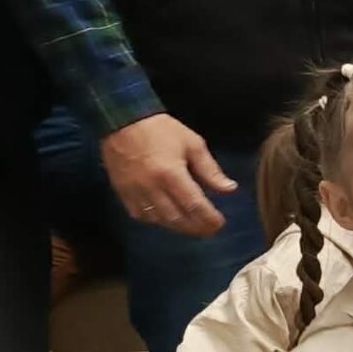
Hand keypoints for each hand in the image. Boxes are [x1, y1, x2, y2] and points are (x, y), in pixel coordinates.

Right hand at [101, 114, 235, 235]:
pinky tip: (168, 219)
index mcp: (172, 174)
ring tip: (193, 227)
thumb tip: (230, 189)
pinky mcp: (122, 193)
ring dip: (178, 227)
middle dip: (196, 227)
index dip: (209, 218)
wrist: (123, 121)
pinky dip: (157, 221)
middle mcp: (152, 188)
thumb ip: (211, 170)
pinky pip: (140, 215)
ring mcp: (134, 192)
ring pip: (159, 220)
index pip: (194, 205)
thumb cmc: (162, 130)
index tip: (220, 224)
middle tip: (210, 229)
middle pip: (177, 218)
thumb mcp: (193, 144)